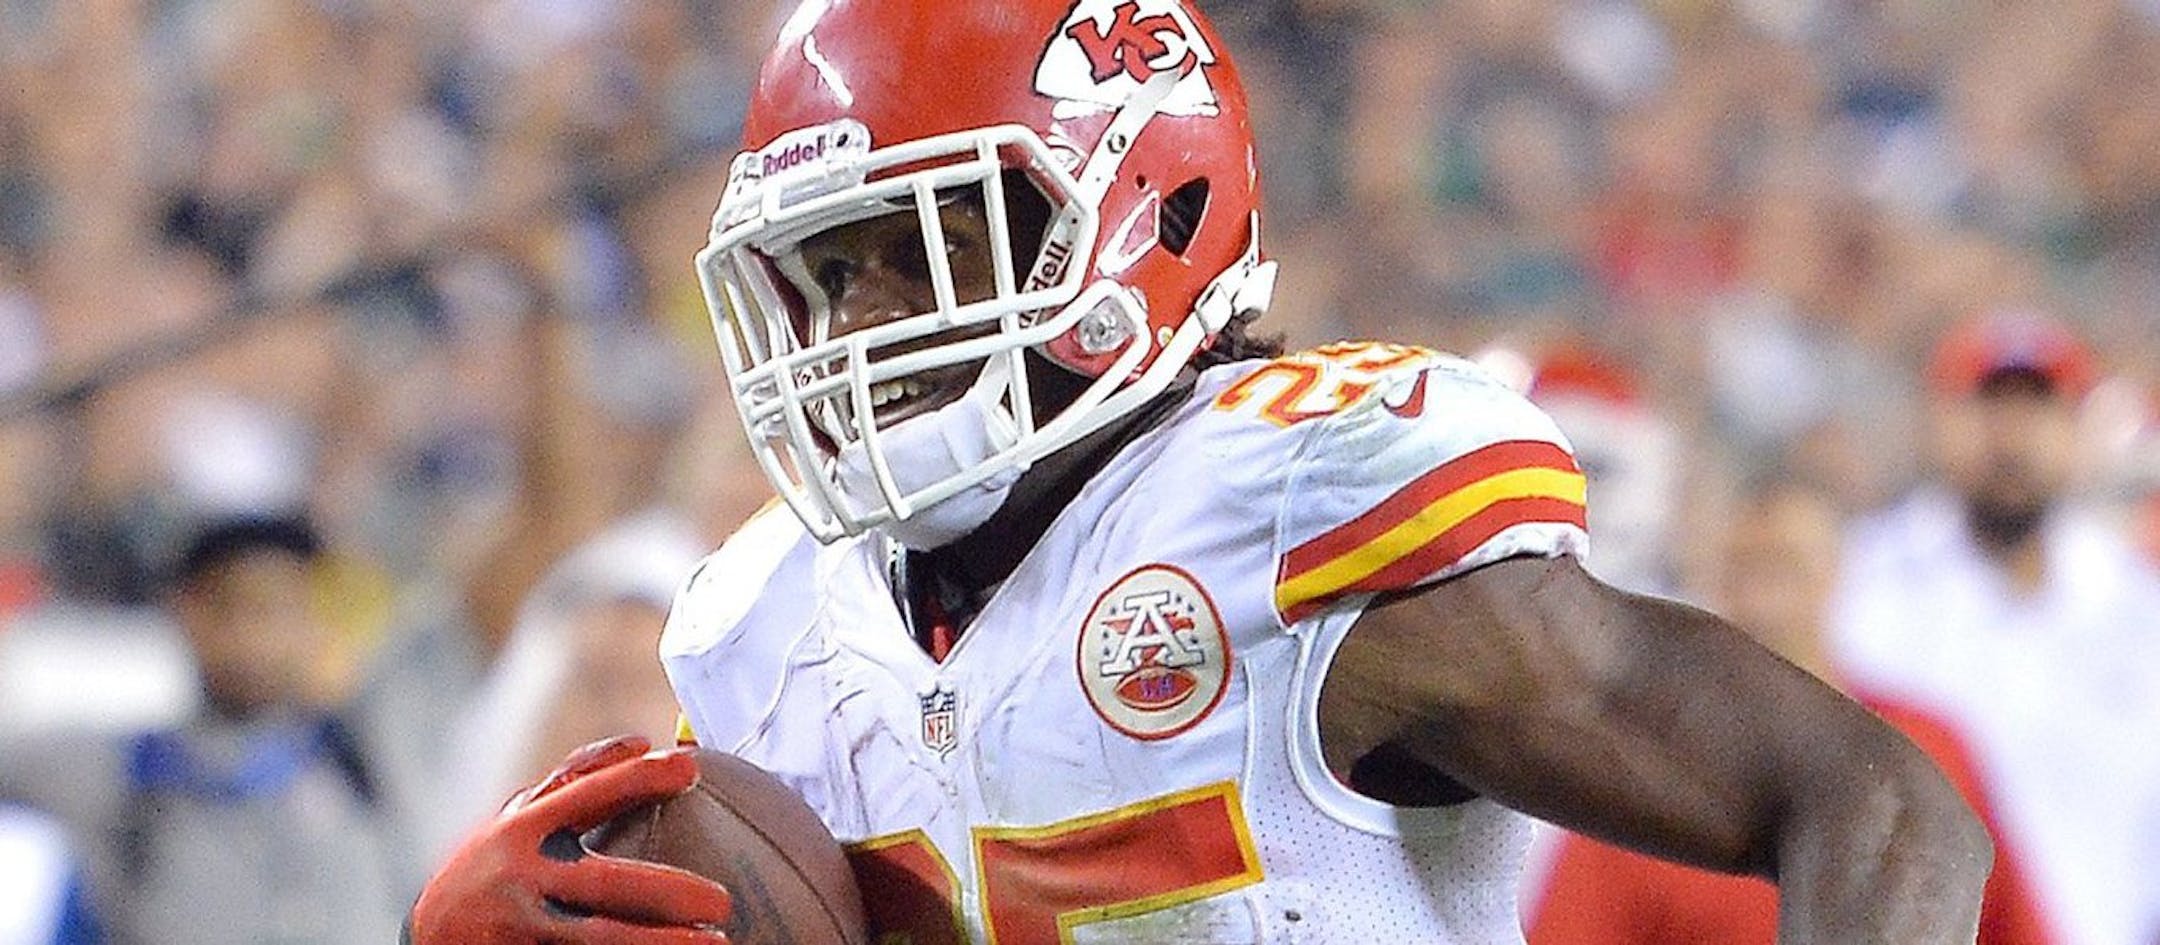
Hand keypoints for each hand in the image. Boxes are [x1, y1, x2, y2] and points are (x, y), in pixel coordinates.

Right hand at [408, 735, 733, 944]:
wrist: (430, 938)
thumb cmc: (496, 866)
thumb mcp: (520, 818)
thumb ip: (574, 782)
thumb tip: (643, 743)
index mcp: (525, 827)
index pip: (588, 794)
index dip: (638, 779)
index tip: (691, 767)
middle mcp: (525, 875)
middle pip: (604, 886)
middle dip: (666, 892)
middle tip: (723, 902)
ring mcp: (525, 925)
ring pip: (600, 939)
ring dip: (659, 943)